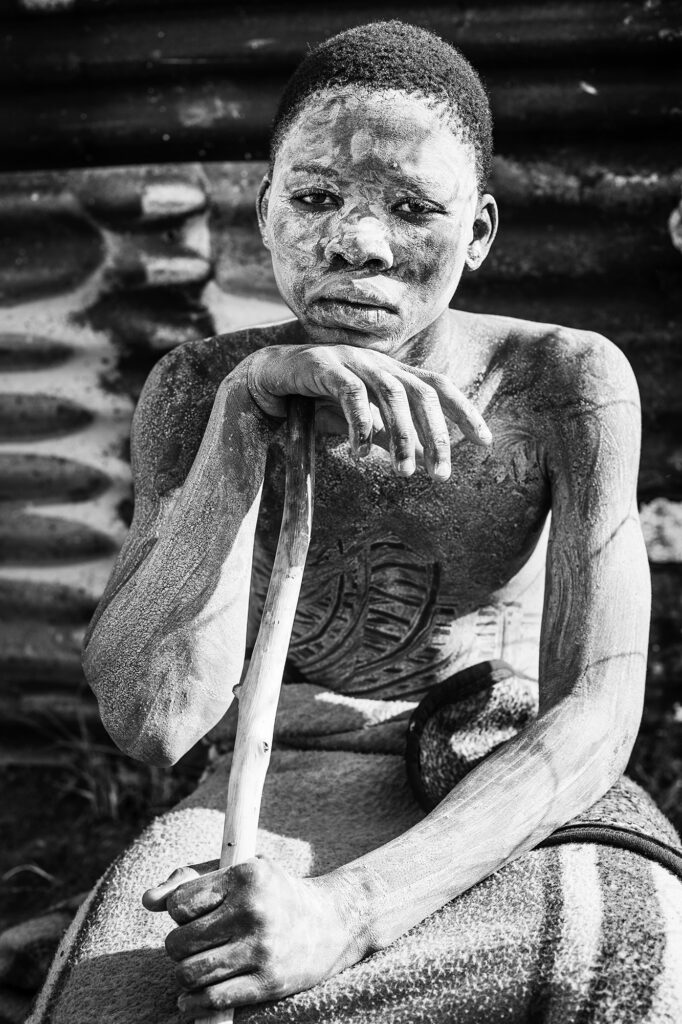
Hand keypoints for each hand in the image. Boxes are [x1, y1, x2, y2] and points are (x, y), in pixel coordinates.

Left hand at [143, 857, 368, 1017]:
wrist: (331, 923)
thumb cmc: (273, 893)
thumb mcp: (239, 872)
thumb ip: (191, 881)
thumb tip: (147, 901)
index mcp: (247, 876)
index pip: (180, 903)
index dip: (179, 911)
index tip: (195, 913)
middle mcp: (254, 910)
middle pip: (179, 942)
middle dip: (179, 946)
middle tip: (196, 943)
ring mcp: (262, 949)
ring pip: (190, 974)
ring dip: (186, 974)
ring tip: (197, 966)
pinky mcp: (268, 982)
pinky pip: (212, 1000)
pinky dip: (193, 1004)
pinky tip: (191, 998)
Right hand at [243, 344, 491, 480]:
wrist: (269, 380)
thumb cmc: (319, 402)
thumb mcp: (364, 421)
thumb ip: (391, 434)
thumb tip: (424, 458)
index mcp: (393, 373)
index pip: (440, 387)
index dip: (465, 412)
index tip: (485, 443)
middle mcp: (379, 363)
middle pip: (422, 392)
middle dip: (437, 436)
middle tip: (441, 476)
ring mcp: (352, 360)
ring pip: (391, 393)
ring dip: (402, 437)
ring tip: (403, 474)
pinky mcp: (323, 365)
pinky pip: (350, 393)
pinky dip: (359, 424)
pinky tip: (357, 454)